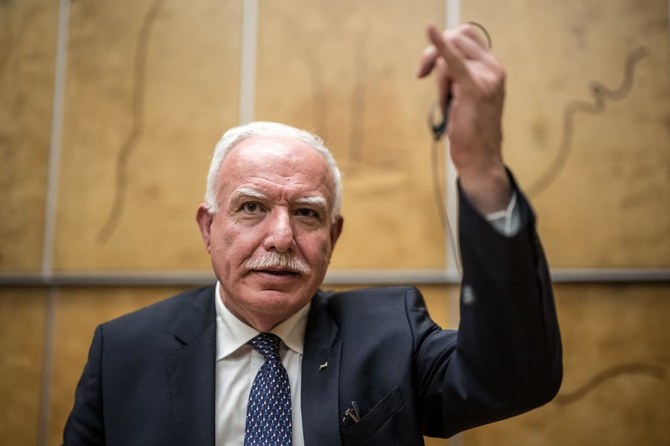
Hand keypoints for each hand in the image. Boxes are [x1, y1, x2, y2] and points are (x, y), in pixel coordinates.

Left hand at [417, 24, 510, 213]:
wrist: (480, 158)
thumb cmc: (470, 129)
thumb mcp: (465, 95)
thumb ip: (458, 74)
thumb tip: (434, 58)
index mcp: (494, 66)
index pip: (465, 35)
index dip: (443, 43)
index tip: (427, 67)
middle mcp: (494, 67)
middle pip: (454, 39)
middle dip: (431, 55)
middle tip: (421, 75)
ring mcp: (486, 76)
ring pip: (446, 57)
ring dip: (438, 82)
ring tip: (448, 104)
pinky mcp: (473, 88)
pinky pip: (451, 61)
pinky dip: (439, 45)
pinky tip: (430, 29)